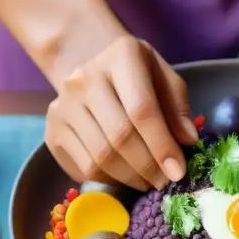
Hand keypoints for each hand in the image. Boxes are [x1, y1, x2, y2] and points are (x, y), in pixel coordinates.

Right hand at [45, 35, 198, 190]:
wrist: (93, 71)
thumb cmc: (137, 77)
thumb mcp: (164, 78)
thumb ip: (177, 107)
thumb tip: (187, 141)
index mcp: (121, 56)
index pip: (141, 109)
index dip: (161, 145)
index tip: (178, 171)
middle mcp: (84, 78)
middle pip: (119, 136)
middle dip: (147, 166)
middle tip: (164, 181)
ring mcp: (63, 105)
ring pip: (100, 158)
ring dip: (129, 178)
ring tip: (147, 181)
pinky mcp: (52, 130)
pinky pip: (83, 168)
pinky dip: (109, 180)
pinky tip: (125, 176)